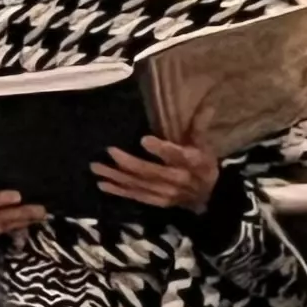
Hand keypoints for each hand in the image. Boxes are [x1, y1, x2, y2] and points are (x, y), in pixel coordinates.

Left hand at [92, 136, 221, 213]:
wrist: (209, 196)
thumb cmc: (203, 164)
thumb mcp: (204, 145)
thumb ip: (198, 126)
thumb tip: (205, 104)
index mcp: (191, 162)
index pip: (177, 155)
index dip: (162, 149)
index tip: (144, 139)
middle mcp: (177, 178)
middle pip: (150, 171)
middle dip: (128, 163)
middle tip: (109, 151)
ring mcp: (165, 193)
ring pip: (138, 185)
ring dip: (116, 176)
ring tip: (97, 167)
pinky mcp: (157, 201)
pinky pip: (136, 196)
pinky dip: (119, 191)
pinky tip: (102, 184)